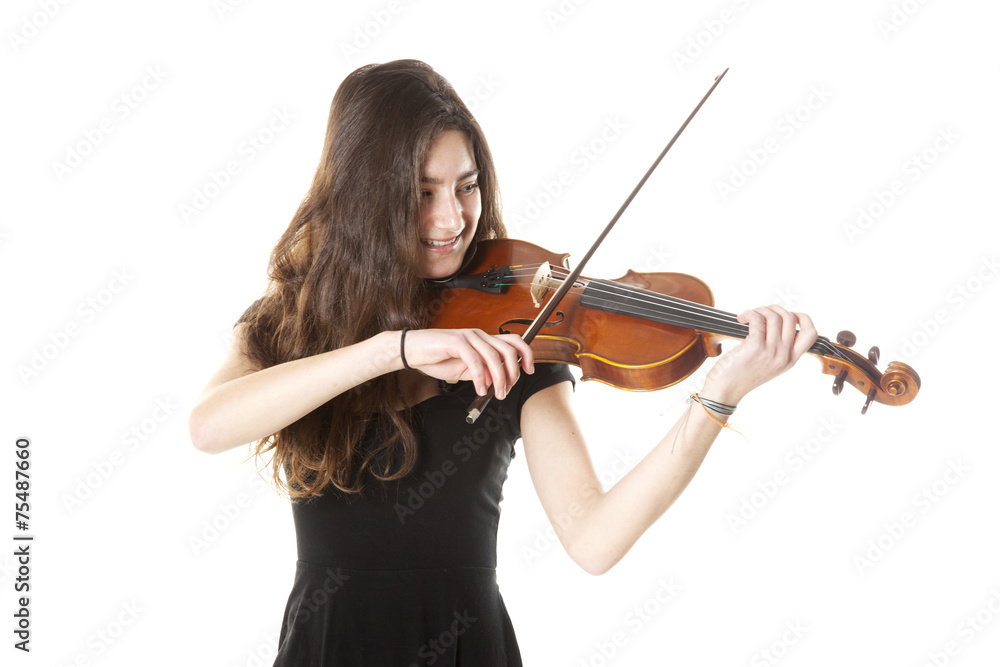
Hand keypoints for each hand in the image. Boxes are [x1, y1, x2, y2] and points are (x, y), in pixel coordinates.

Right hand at [399, 328, 534, 398]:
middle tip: (506, 391)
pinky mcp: (456, 341)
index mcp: (484, 340)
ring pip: (494, 356)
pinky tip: (479, 389)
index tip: (529, 370)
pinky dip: (480, 377)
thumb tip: (496, 381)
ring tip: (496, 394)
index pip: (514, 341)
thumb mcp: (464, 370)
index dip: (526, 354)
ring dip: (498, 378)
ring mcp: (468, 336)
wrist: (412, 351)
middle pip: (508, 349)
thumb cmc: (436, 358)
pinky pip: (475, 360)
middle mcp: (479, 335)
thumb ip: (481, 372)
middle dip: (513, 373)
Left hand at [702, 305, 817, 404]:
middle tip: (760, 312)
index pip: (811, 334)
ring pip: (774, 316)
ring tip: (748, 315)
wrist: (725, 391)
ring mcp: (771, 352)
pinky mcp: (755, 347)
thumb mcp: (767, 365)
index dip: (801, 318)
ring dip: (760, 310)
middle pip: (791, 319)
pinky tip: (741, 318)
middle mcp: (784, 356)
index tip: (786, 314)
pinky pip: (757, 319)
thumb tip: (773, 321)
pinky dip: (749, 313)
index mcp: (790, 360)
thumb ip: (776, 348)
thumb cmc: (740, 376)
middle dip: (775, 308)